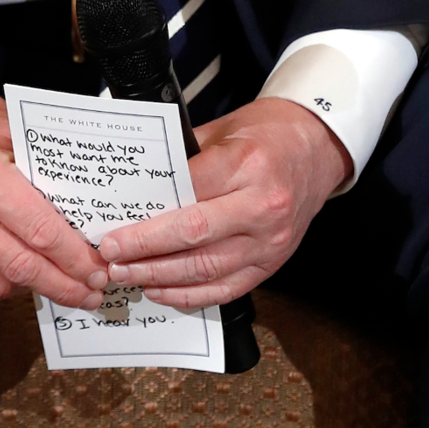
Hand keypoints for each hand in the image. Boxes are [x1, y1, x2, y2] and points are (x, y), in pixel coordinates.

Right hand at [0, 54, 107, 307]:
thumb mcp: (25, 140)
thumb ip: (56, 182)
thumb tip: (99, 229)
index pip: (41, 232)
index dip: (75, 259)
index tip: (99, 272)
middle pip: (21, 266)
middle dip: (63, 286)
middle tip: (91, 293)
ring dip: (35, 288)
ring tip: (62, 283)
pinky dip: (4, 284)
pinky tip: (24, 273)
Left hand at [100, 98, 351, 307]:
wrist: (317, 149)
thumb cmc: (266, 136)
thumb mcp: (221, 132)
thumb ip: (181, 161)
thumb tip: (135, 190)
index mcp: (247, 165)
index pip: (185, 195)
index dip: (145, 219)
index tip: (114, 229)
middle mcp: (262, 207)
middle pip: (192, 236)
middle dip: (144, 250)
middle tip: (111, 257)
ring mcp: (270, 241)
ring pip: (206, 268)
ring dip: (160, 276)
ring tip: (127, 275)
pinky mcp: (271, 264)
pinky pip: (225, 288)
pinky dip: (189, 295)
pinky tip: (160, 290)